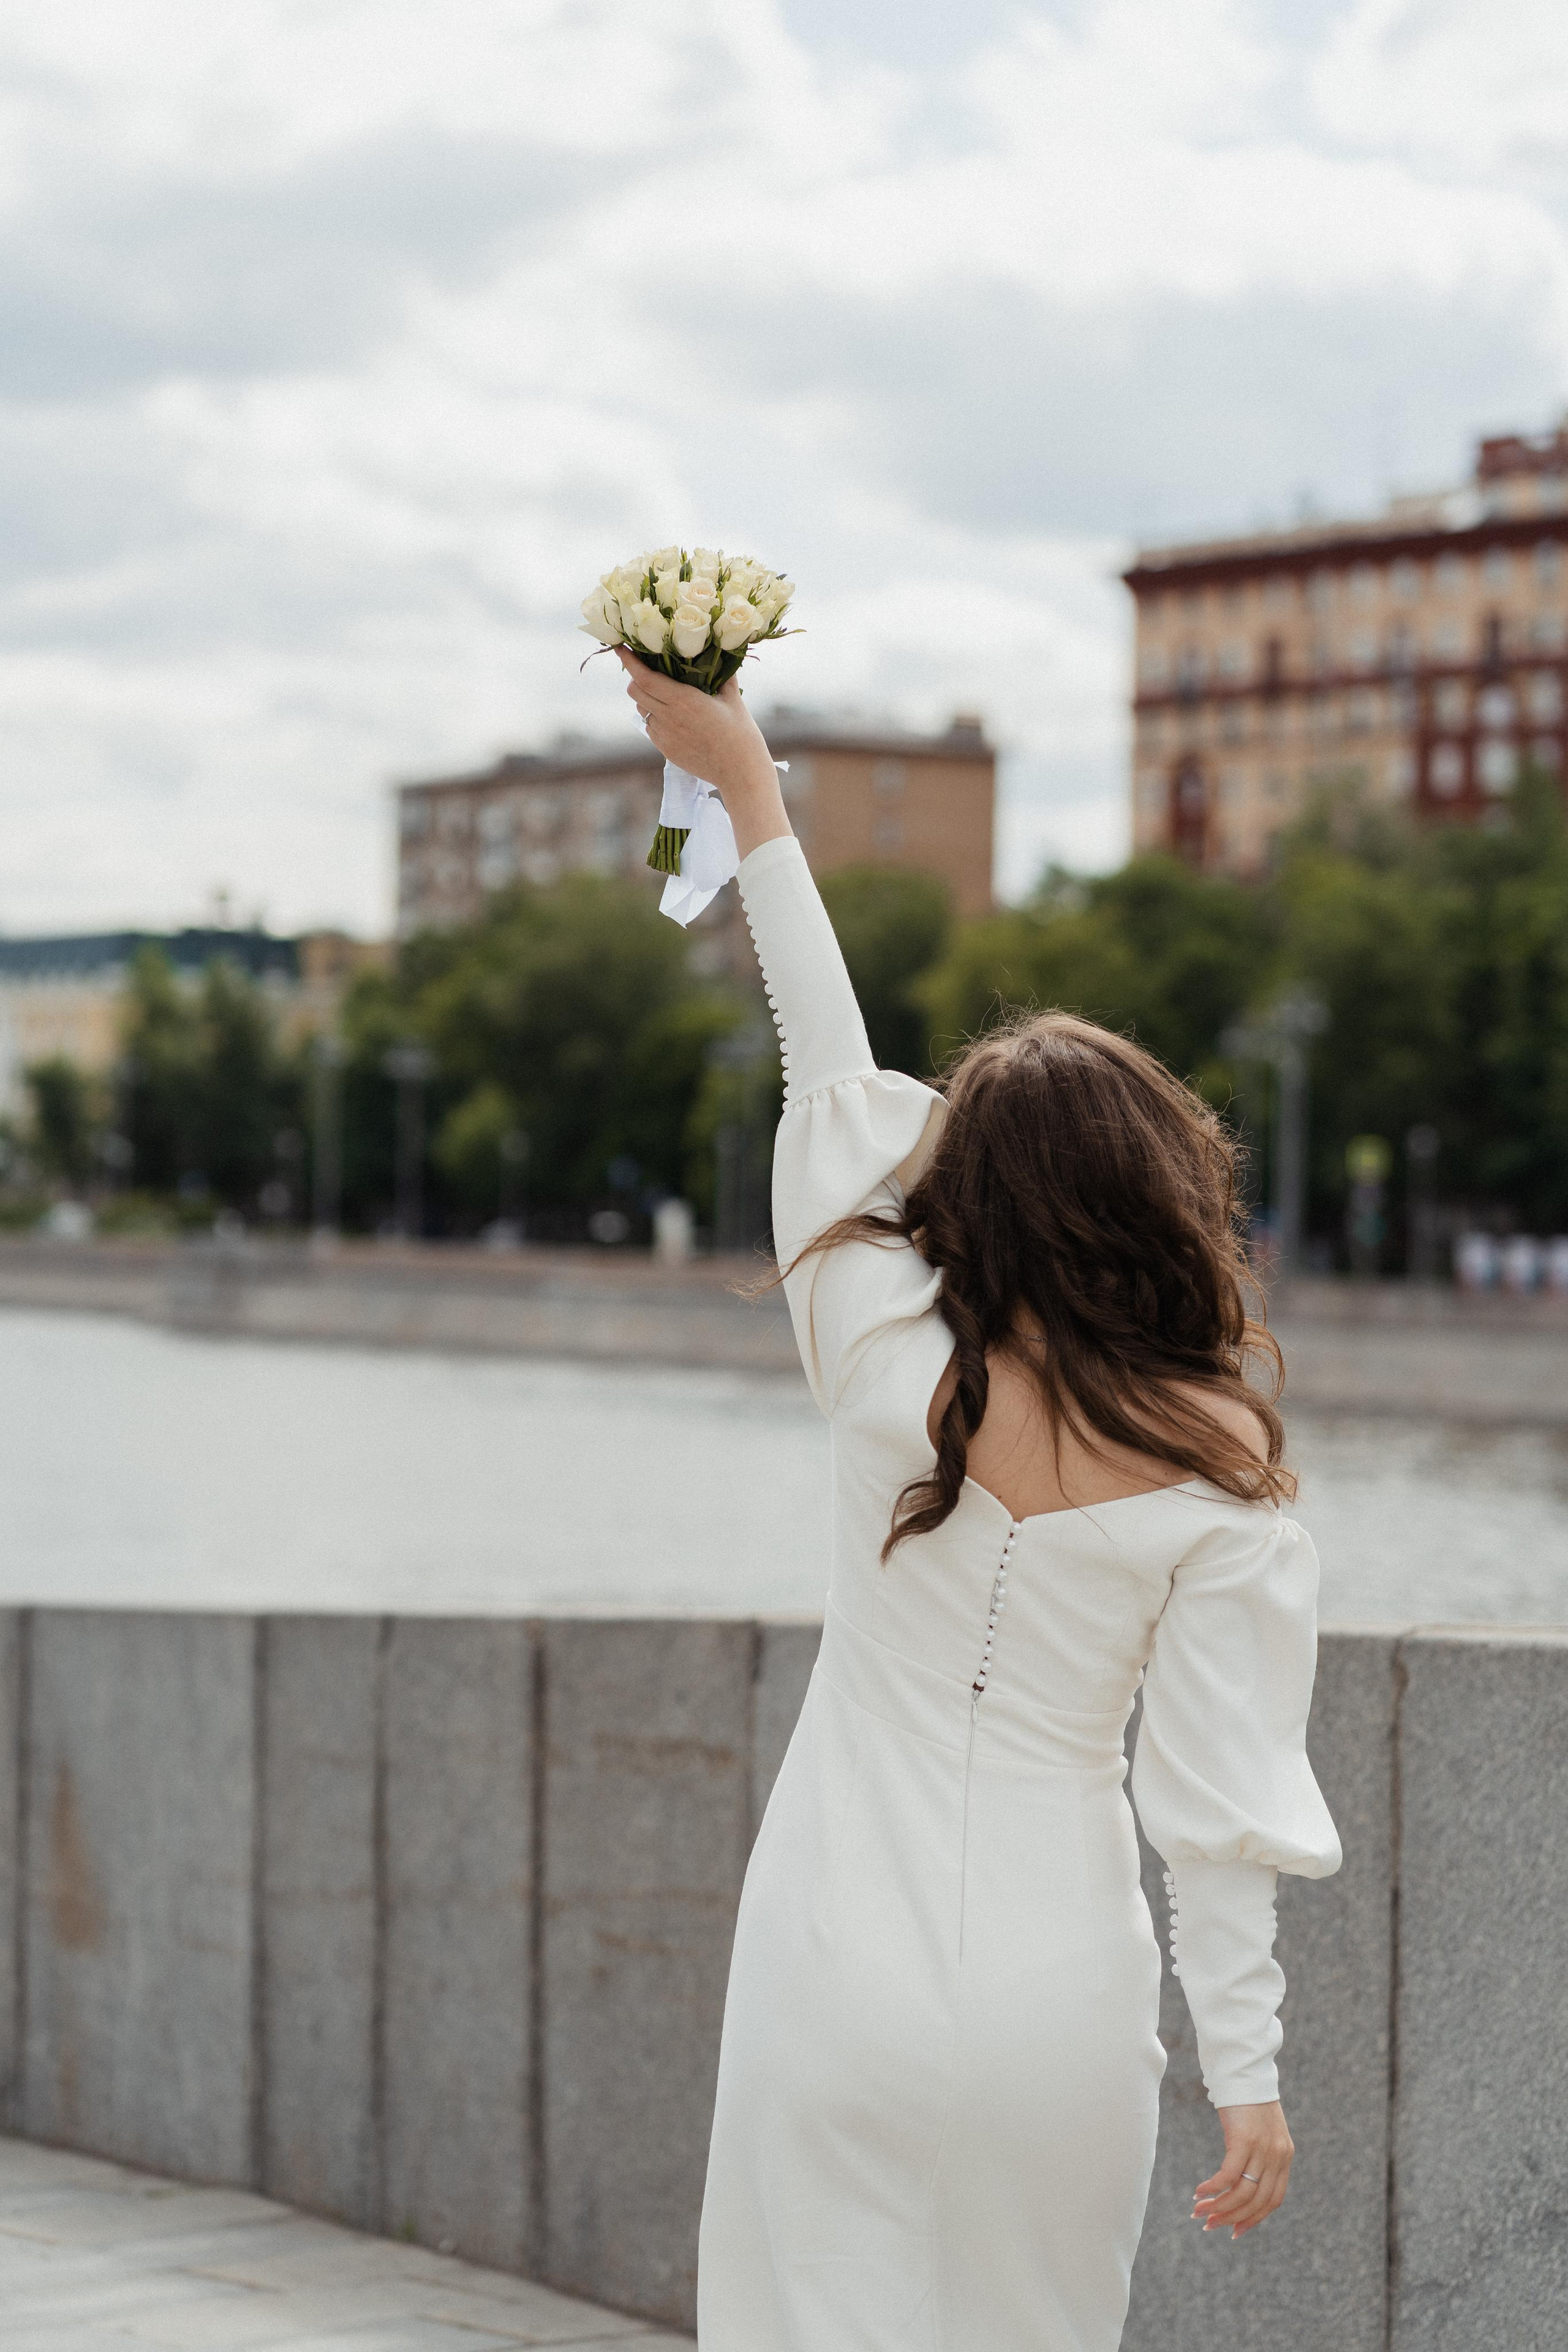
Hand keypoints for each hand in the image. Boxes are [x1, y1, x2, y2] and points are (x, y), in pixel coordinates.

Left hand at [616, 651, 789, 859]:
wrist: (739, 772)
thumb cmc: (740, 733)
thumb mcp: (733, 699)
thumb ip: (722, 676)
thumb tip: (721, 656)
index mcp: (683, 699)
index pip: (645, 677)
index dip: (629, 661)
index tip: (620, 648)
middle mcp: (669, 717)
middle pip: (635, 692)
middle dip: (635, 678)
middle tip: (645, 671)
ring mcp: (664, 735)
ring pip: (641, 710)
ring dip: (645, 699)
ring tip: (663, 695)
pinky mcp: (665, 750)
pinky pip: (650, 728)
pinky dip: (654, 718)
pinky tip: (672, 718)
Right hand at [1192, 2101, 1293, 2240]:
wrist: (1245, 2070)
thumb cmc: (1248, 2099)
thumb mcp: (1261, 2131)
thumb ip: (1259, 2154)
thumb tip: (1241, 2180)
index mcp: (1284, 2157)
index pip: (1273, 2201)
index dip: (1253, 2219)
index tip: (1234, 2231)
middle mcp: (1277, 2157)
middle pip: (1256, 2202)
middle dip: (1232, 2218)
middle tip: (1210, 2225)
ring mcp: (1262, 2149)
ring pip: (1242, 2193)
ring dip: (1219, 2207)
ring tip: (1199, 2212)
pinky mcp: (1244, 2140)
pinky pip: (1228, 2175)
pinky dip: (1213, 2188)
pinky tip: (1198, 2191)